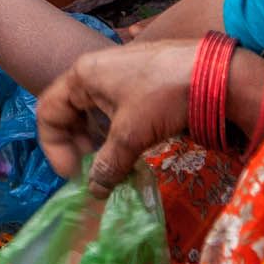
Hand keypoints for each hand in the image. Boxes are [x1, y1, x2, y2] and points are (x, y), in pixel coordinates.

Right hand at [33, 38, 202, 195]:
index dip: (55, 147)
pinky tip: (131, 151)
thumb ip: (108, 164)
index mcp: (81, 75)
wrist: (216, 73)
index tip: (73, 175)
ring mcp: (118, 76)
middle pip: (69, 113)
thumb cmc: (163, 96)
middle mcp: (94, 72)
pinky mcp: (139, 83)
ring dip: (98, 143)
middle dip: (77, 147)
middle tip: (92, 173)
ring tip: (114, 166)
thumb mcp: (131, 134)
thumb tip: (95, 192)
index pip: (48, 112)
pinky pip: (114, 111)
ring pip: (94, 114)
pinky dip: (116, 134)